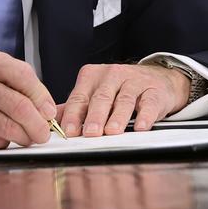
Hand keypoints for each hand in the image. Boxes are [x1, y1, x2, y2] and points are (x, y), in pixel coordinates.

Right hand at [0, 43, 57, 151]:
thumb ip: (8, 80)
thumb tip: (46, 105)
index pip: (22, 74)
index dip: (41, 96)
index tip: (48, 110)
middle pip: (18, 104)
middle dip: (38, 124)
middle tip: (43, 133)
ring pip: (8, 126)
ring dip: (23, 137)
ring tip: (27, 138)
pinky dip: (1, 142)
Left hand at [58, 64, 190, 137]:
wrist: (157, 78)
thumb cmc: (120, 88)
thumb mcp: (94, 92)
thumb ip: (74, 106)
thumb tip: (50, 121)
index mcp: (92, 76)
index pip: (79, 97)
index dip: (73, 115)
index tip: (69, 131)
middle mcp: (112, 75)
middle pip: (100, 98)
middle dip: (94, 117)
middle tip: (90, 133)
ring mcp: (134, 81)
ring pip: (123, 100)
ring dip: (117, 117)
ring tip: (112, 131)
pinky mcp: (154, 90)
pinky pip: (149, 103)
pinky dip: (145, 116)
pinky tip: (141, 126)